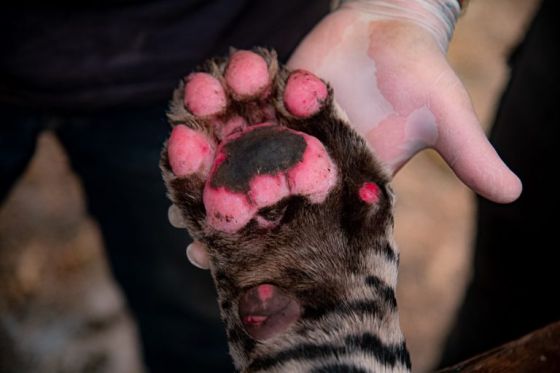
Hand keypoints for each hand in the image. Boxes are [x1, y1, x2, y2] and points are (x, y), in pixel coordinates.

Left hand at [178, 0, 521, 269]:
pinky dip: (211, 114)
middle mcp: (308, 162)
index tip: (250, 271)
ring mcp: (283, 130)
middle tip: (196, 246)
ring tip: (181, 171)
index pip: (313, 224)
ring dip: (210, 164)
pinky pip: (233, 110)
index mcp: (345, 180)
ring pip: (241, 154)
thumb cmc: (421, 71)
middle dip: (233, 219)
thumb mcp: (446, 113)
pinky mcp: (267, 98)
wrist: (392, 27)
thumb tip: (515, 194)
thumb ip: (469, 153)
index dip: (284, 248)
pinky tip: (182, 126)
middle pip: (267, 198)